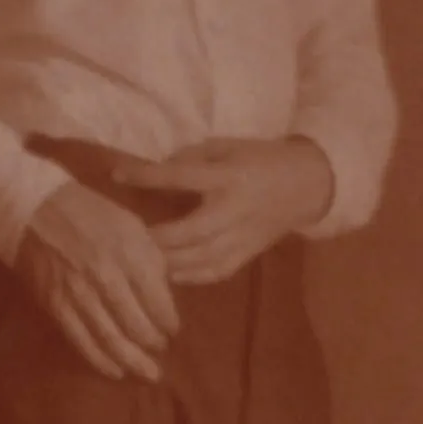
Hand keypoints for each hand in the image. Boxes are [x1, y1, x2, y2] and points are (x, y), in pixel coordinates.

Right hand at [15, 181, 179, 379]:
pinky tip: (116, 371)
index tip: (173, 329)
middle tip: (160, 349)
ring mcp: (78, 294)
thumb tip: (164, 294)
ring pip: (110, 339)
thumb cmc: (90, 215)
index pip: (158, 300)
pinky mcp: (56, 306)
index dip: (170, 322)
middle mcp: (105, 276)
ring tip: (148, 373)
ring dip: (133, 360)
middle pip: (137, 324)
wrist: (35, 210)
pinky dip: (101, 360)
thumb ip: (151, 259)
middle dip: (154, 343)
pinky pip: (81, 341)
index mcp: (129, 252)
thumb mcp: (131, 225)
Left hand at [110, 136, 333, 284]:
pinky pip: (214, 272)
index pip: (181, 177)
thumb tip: (155, 172)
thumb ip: (192, 158)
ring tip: (140, 259)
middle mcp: (234, 210)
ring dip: (167, 261)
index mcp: (228, 177)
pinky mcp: (247, 255)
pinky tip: (168, 274)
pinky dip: (189, 276)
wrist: (305, 185)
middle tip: (125, 237)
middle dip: (155, 237)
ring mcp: (242, 237)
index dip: (147, 177)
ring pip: (199, 259)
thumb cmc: (259, 160)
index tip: (117, 176)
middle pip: (188, 232)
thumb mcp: (227, 147)